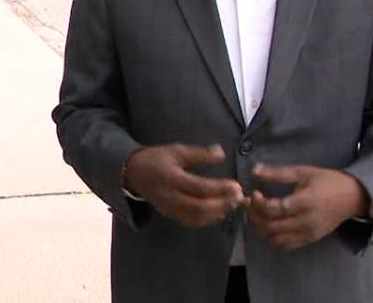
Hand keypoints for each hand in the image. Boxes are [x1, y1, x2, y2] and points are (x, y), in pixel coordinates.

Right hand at [122, 144, 244, 227]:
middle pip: (199, 207)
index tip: (237, 186)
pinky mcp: (170, 214)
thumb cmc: (157, 158)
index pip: (199, 187)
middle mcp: (169, 196)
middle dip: (222, 204)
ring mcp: (169, 207)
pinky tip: (219, 212)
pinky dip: (207, 219)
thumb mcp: (176, 151)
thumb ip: (199, 154)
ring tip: (232, 205)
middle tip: (239, 198)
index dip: (219, 189)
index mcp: (171, 177)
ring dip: (217, 213)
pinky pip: (190, 221)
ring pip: (196, 217)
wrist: (133, 172)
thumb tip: (222, 153)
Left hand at [246, 164, 369, 249]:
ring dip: (260, 229)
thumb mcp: (303, 172)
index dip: (258, 203)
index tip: (255, 193)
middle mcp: (306, 221)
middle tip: (251, 204)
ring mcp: (308, 233)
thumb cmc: (327, 181)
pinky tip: (269, 224)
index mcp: (305, 202)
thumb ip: (277, 173)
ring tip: (258, 214)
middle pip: (270, 227)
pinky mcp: (309, 240)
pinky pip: (284, 244)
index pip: (274, 209)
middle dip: (254, 216)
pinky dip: (271, 237)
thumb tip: (254, 171)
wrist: (352, 197)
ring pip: (274, 239)